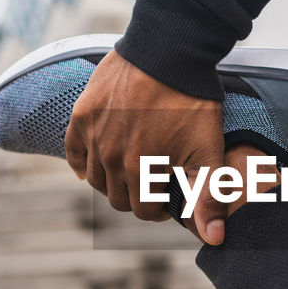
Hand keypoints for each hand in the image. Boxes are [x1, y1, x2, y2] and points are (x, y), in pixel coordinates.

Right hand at [64, 49, 228, 244]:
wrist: (170, 49)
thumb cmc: (192, 100)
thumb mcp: (207, 149)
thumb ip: (208, 196)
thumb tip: (213, 239)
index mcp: (140, 169)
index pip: (143, 210)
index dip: (160, 207)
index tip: (169, 194)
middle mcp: (110, 156)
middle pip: (118, 198)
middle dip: (137, 195)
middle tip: (153, 180)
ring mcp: (93, 135)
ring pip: (96, 179)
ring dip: (113, 180)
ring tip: (133, 167)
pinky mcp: (82, 115)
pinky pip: (74, 152)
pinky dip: (83, 162)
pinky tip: (98, 161)